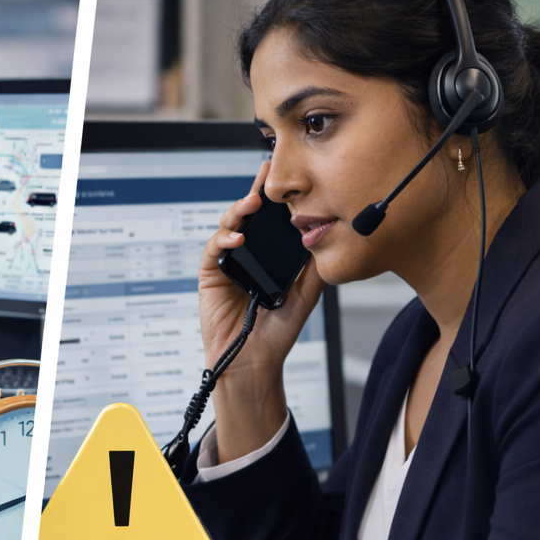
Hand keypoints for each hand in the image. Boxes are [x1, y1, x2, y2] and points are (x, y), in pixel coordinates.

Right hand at [199, 161, 322, 460]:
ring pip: (228, 227)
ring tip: (252, 204)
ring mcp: (227, 264)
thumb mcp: (306, 295)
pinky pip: (213, 250)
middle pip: (248, 217)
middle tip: (266, 176)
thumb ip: (313, 267)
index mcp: (268, 257)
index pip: (270, 221)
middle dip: (255, 194)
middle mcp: (247, 256)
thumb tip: (328, 234)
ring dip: (239, 212)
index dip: (275, 199)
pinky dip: (224, 240)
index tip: (285, 176)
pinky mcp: (211, 276)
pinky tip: (237, 239)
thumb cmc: (277, 334)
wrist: (255, 362)